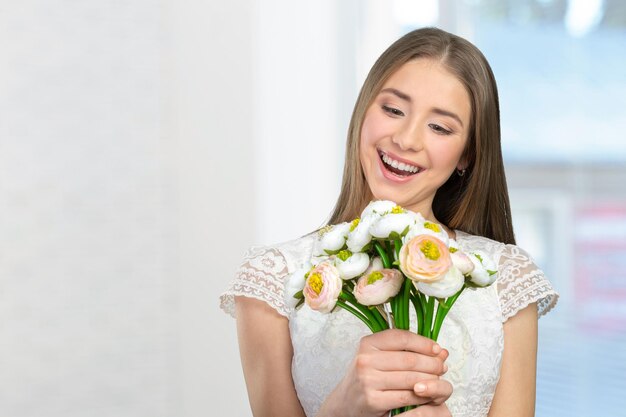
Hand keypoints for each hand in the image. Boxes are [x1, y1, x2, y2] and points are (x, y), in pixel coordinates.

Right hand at [317, 329, 451, 416]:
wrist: (347, 402)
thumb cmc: (367, 377)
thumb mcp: (379, 357)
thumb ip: (406, 351)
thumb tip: (440, 351)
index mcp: (367, 344)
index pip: (401, 338)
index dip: (424, 343)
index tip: (437, 349)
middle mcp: (365, 360)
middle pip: (409, 359)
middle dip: (432, 363)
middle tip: (442, 367)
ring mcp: (368, 380)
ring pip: (411, 378)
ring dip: (430, 380)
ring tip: (437, 380)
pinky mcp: (373, 400)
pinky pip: (406, 396)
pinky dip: (422, 395)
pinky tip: (427, 393)